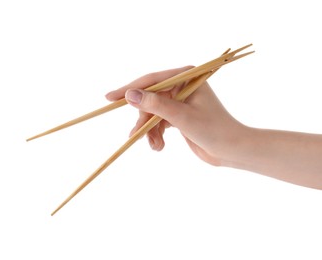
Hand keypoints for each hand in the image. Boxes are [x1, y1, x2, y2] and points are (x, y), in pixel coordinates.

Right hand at [106, 66, 245, 165]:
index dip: (129, 89)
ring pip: (153, 114)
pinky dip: (156, 134)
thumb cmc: (214, 130)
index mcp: (186, 77)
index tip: (109, 98)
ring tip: (155, 146)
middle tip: (135, 135)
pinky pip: (159, 122)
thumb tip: (130, 95)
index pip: (152, 80)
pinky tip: (160, 146)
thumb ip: (155, 105)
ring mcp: (180, 101)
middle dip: (144, 119)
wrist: (232, 150)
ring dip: (150, 131)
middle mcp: (182, 86)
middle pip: (150, 99)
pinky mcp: (179, 116)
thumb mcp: (182, 117)